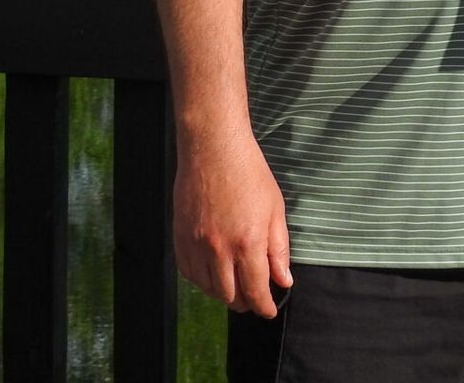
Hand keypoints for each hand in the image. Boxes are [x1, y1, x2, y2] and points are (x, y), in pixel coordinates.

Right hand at [173, 130, 292, 315]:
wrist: (213, 152)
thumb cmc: (250, 176)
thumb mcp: (275, 210)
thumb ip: (279, 249)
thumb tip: (284, 280)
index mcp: (248, 242)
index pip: (256, 290)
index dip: (264, 306)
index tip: (269, 311)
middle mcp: (219, 250)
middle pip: (230, 295)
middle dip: (245, 303)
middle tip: (255, 300)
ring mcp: (196, 246)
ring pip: (208, 288)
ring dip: (224, 294)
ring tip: (236, 290)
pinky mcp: (179, 240)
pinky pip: (189, 274)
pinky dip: (202, 281)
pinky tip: (213, 276)